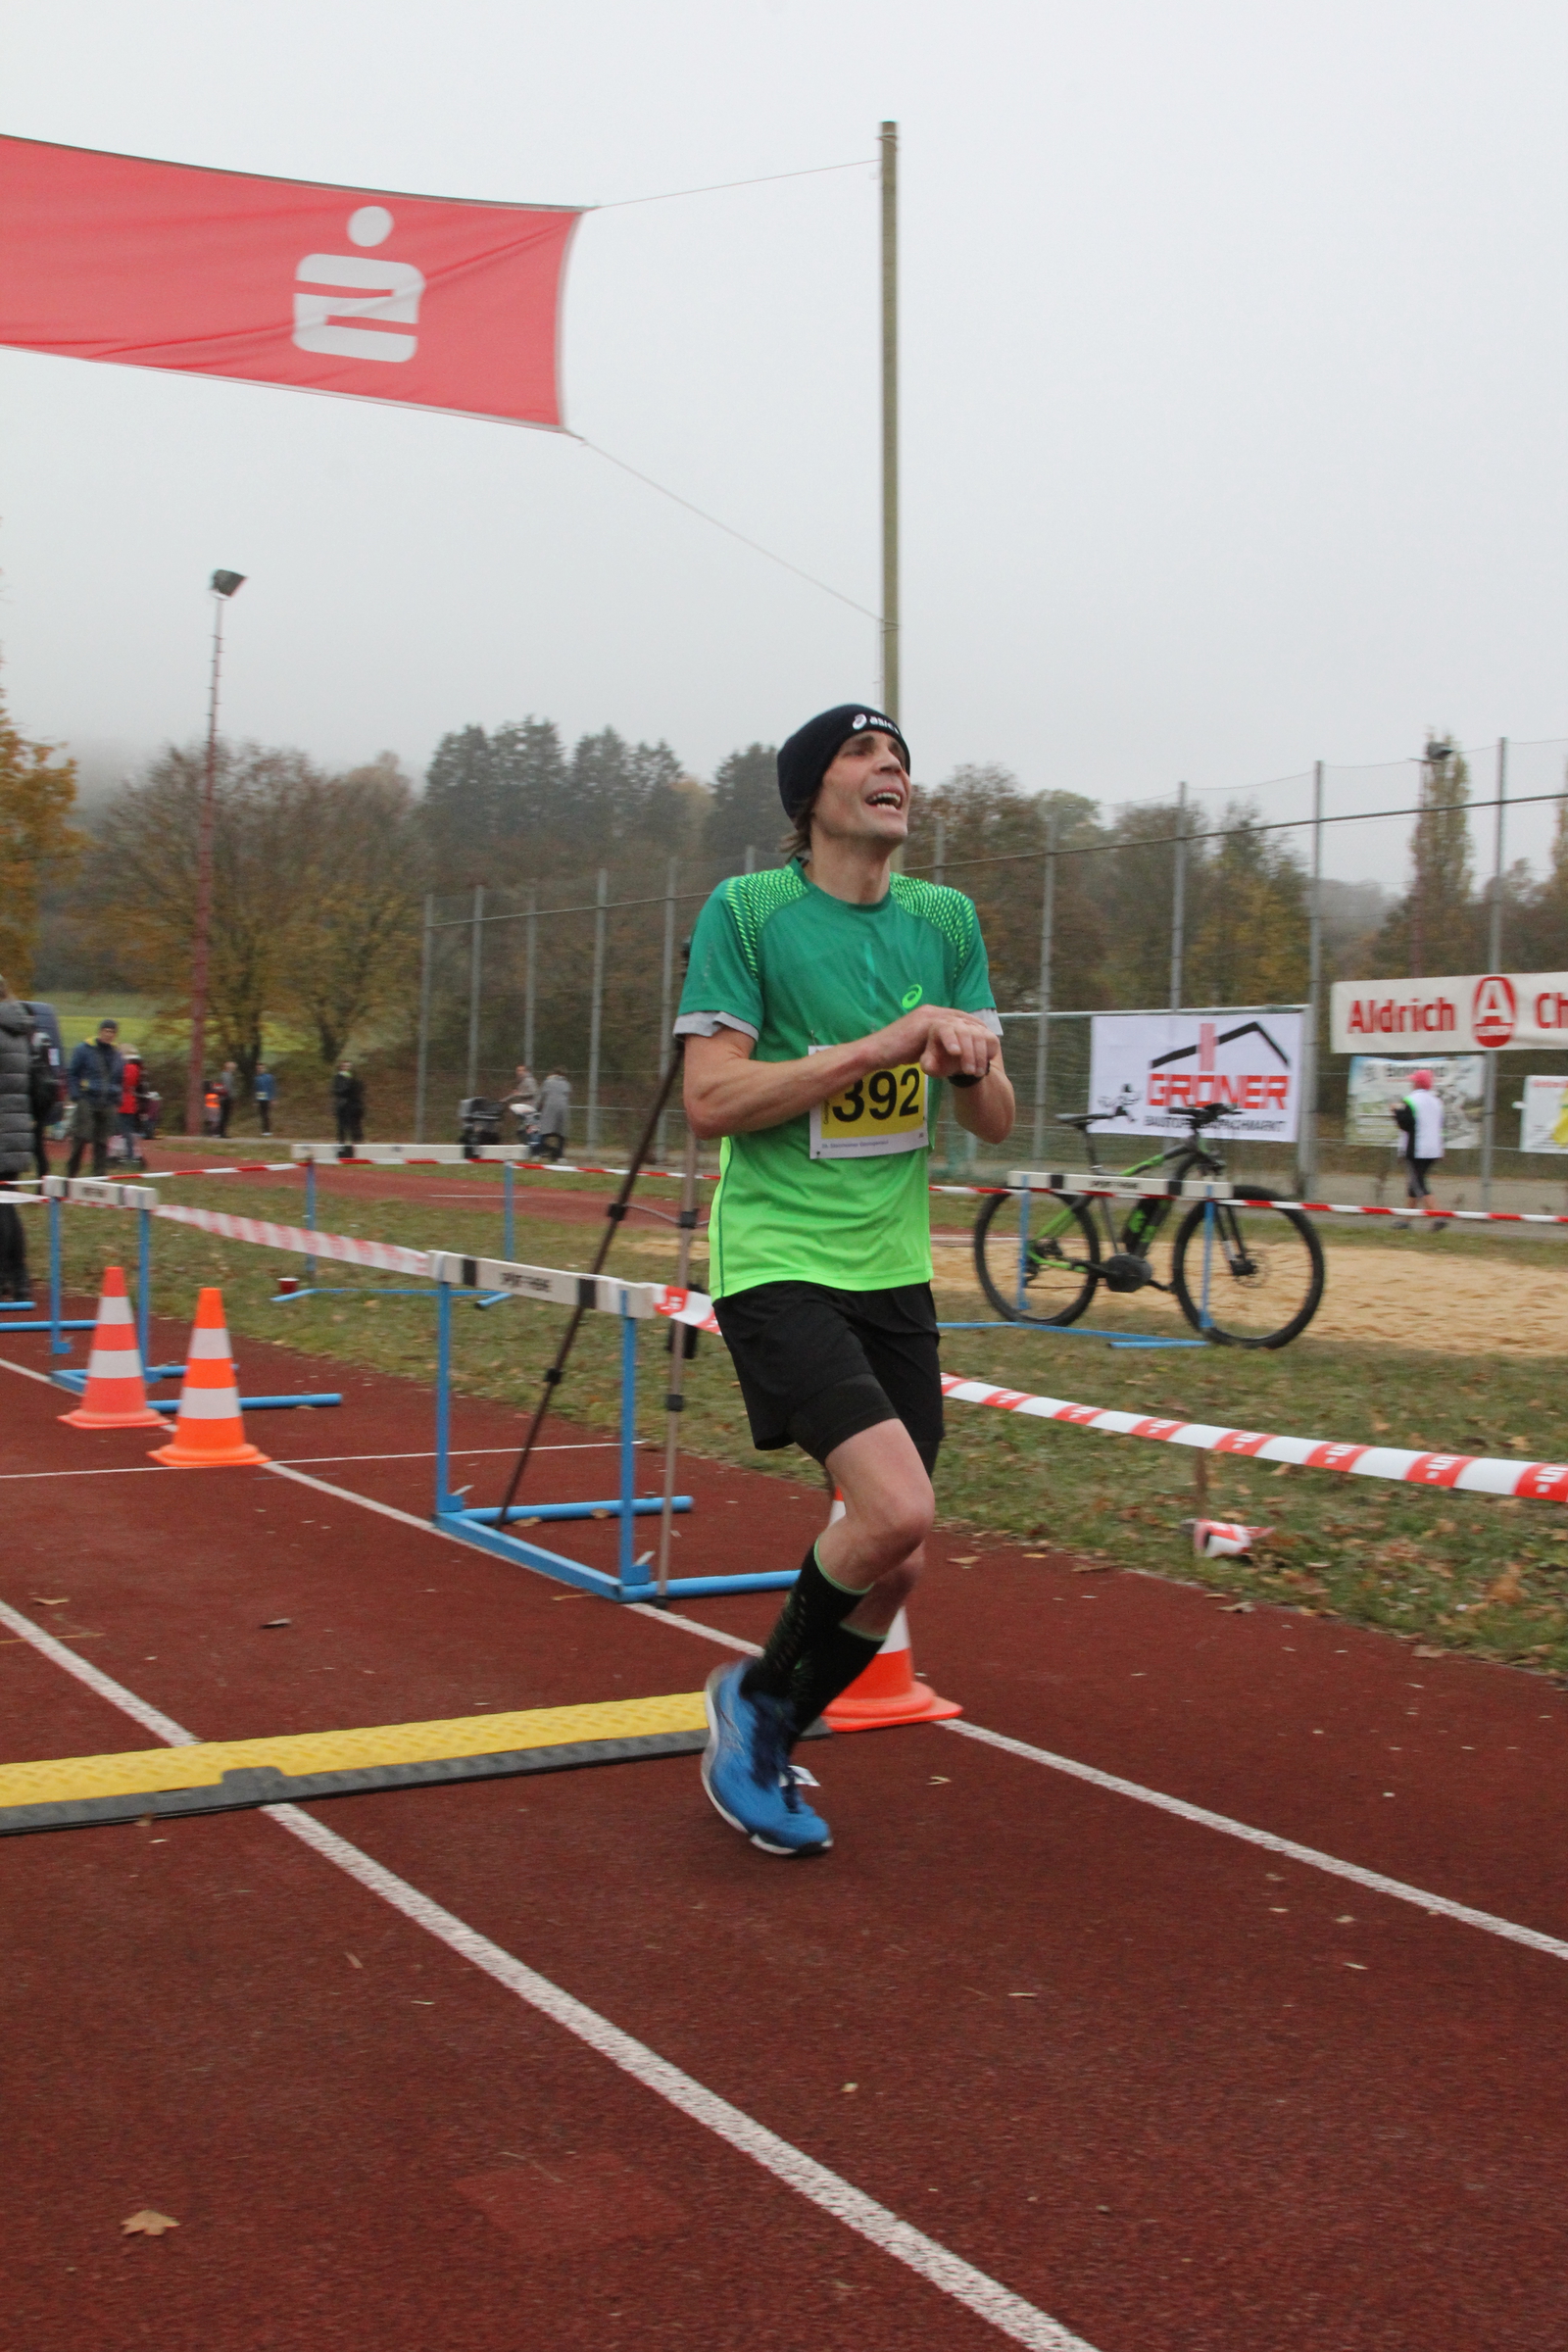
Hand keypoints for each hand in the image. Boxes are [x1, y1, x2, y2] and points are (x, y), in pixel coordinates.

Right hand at [873, 1004, 995, 1083]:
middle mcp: (932, 1011)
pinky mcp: (921, 1022)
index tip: (990, 1047)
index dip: (978, 1032)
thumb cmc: (893, 1053)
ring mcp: (927, 1015)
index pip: (963, 1020)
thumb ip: (934, 1045)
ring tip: (974, 1066)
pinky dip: (953, 1040)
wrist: (873, 1052)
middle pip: (965, 1020)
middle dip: (980, 1039)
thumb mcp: (920, 1047)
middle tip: (989, 1059)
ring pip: (958, 1025)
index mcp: (932, 1015)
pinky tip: (958, 1053)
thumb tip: (949, 1054)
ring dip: (969, 1046)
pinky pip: (943, 1028)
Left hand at [920, 1013, 996, 1083]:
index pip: (945, 1028)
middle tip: (968, 1071)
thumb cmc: (941, 1062)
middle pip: (964, 1033)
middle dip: (968, 1054)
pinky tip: (981, 1067)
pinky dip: (987, 1054)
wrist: (957, 1062)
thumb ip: (928, 1065)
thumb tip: (930, 1065)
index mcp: (939, 1027)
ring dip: (979, 1057)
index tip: (955, 1052)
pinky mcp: (986, 1032)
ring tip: (976, 1073)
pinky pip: (990, 1040)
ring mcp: (972, 1026)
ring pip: (979, 1037)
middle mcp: (957, 1023)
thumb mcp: (931, 1066)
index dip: (950, 1039)